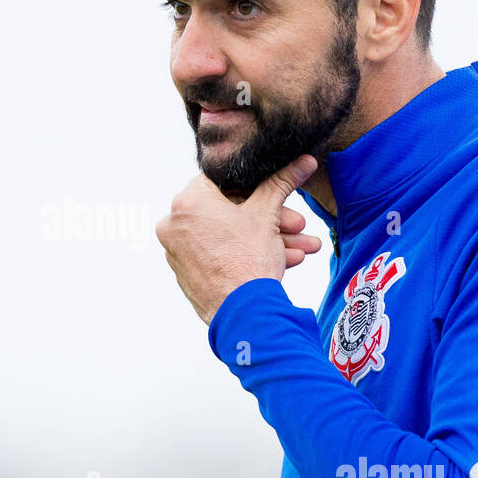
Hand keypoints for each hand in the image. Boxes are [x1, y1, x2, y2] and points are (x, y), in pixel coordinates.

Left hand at [155, 155, 321, 323]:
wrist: (243, 316)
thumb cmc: (248, 262)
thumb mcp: (268, 214)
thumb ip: (282, 182)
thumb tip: (302, 161)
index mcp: (187, 202)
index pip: (223, 181)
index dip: (256, 186)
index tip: (278, 192)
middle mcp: (175, 225)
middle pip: (231, 212)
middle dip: (272, 219)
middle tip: (298, 224)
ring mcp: (179, 252)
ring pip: (231, 237)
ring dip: (270, 240)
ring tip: (303, 247)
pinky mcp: (189, 274)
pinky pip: (222, 256)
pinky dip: (250, 255)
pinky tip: (286, 260)